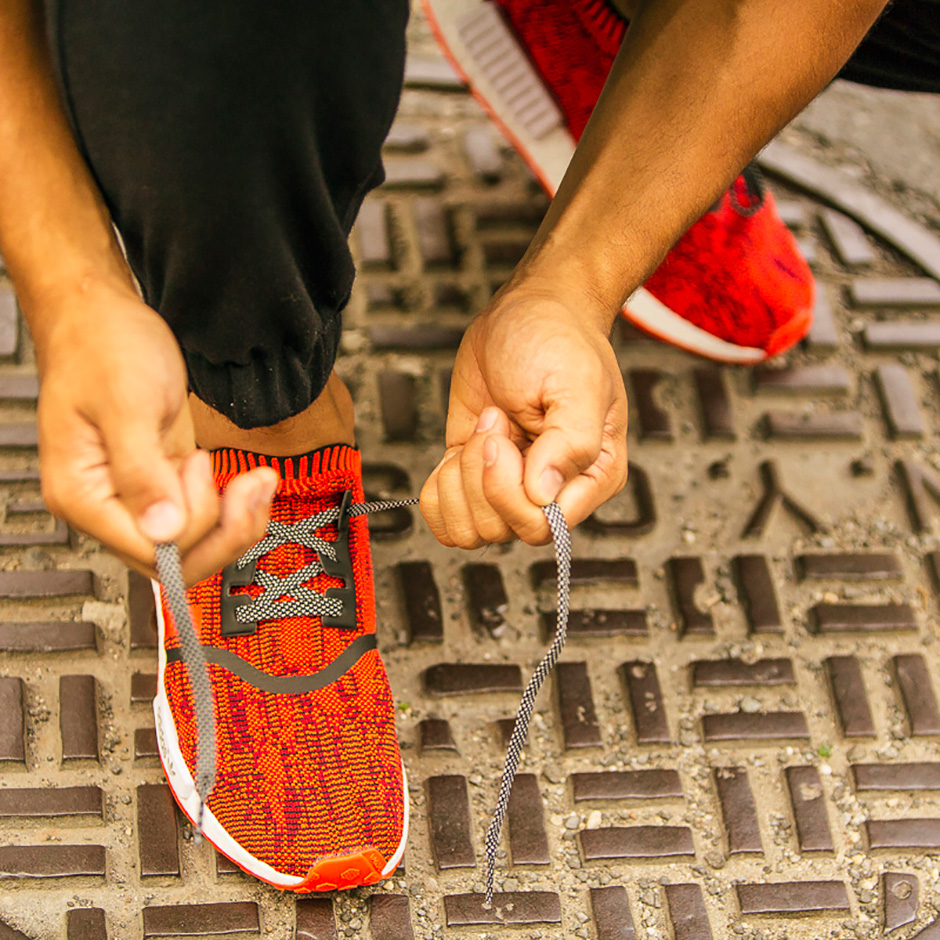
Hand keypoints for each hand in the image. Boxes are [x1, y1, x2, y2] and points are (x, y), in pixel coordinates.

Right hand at [34, 283, 276, 583]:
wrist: (103, 317)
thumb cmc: (100, 348)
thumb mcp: (125, 405)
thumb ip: (142, 471)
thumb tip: (162, 530)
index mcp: (84, 495)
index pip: (150, 550)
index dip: (192, 525)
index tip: (201, 470)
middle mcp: (109, 505)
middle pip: (176, 560)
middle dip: (224, 532)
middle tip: (249, 489)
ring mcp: (140, 495)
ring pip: (196, 543)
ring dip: (236, 521)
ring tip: (256, 481)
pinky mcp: (166, 480)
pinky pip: (205, 515)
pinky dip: (235, 505)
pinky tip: (250, 481)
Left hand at [420, 284, 627, 546]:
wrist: (527, 310)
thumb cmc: (560, 341)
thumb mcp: (576, 385)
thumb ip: (571, 445)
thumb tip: (543, 496)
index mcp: (590, 478)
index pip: (544, 526)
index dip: (511, 493)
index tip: (505, 438)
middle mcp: (551, 492)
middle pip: (502, 530)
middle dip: (482, 474)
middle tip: (495, 420)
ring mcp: (509, 489)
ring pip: (470, 531)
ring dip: (461, 476)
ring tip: (485, 427)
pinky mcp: (473, 479)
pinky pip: (444, 518)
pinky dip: (438, 488)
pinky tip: (461, 444)